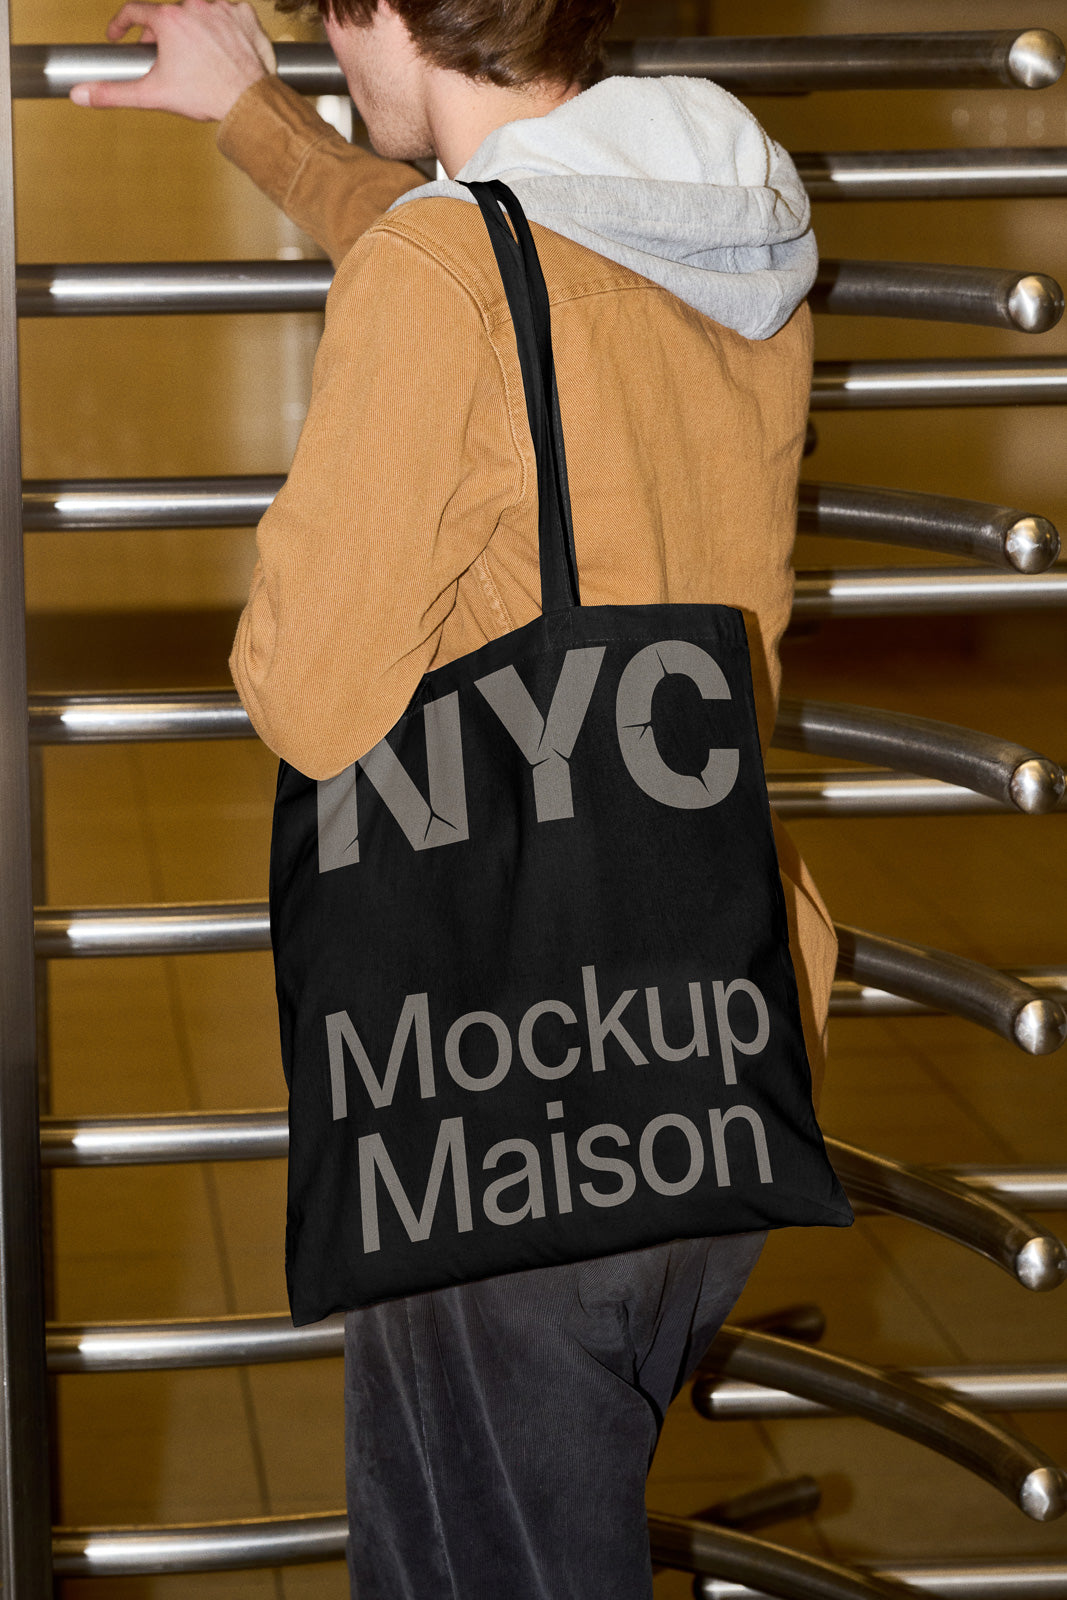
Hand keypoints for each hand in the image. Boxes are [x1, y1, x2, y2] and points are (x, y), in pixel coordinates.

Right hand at [69, 0, 275, 120]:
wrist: (249, 101)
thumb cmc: (206, 96)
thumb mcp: (153, 95)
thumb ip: (114, 93)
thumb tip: (80, 95)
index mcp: (169, 18)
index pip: (134, 11)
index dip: (121, 24)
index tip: (118, 36)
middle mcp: (194, 5)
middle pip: (168, 15)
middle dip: (161, 36)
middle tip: (162, 59)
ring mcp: (221, 7)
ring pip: (198, 13)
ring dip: (192, 29)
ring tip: (194, 56)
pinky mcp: (244, 15)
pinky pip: (228, 12)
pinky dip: (222, 27)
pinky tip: (220, 45)